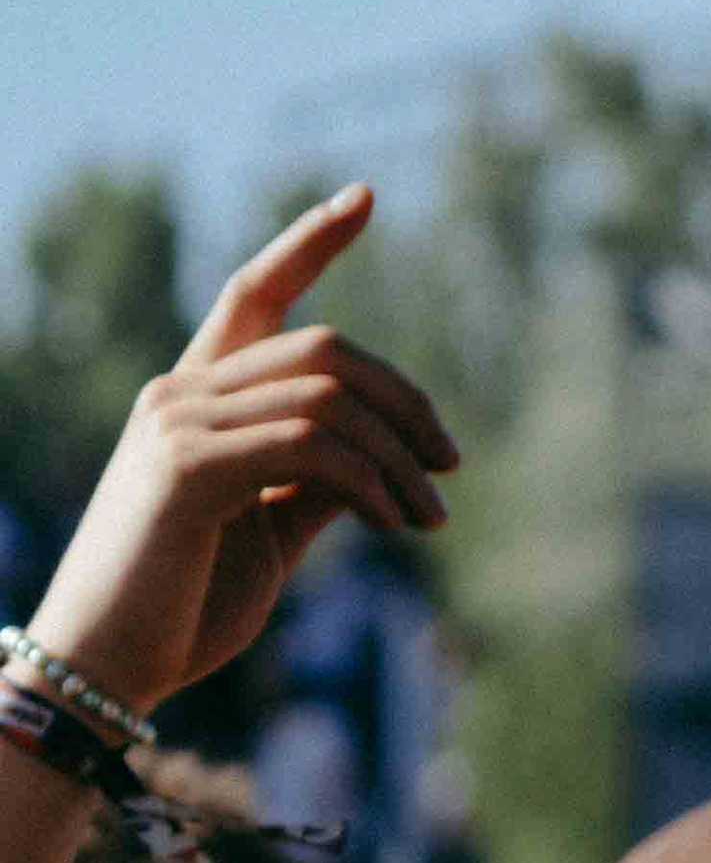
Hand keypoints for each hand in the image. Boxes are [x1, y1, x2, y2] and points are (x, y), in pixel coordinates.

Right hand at [26, 185, 456, 718]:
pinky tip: (393, 525)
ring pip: (327, 395)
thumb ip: (314, 483)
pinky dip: (369, 484)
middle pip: (323, 348)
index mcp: (198, 398)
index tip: (366, 198)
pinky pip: (308, 446)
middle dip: (406, 401)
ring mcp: (177, 423)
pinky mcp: (187, 468)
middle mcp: (180, 391)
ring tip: (430, 519)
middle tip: (451, 466)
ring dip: (400, 458)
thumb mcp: (267, 532)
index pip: (256, 292)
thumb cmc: (183, 606)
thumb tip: (380, 458)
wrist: (108, 665)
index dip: (311, 241)